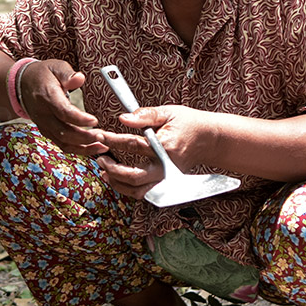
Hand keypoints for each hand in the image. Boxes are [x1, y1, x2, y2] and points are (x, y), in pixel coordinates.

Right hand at [18, 59, 107, 155]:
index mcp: (47, 97)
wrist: (22, 84)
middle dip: (85, 137)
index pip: (63, 112)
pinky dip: (78, 150)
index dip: (79, 118)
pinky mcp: (47, 131)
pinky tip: (93, 147)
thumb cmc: (42, 75)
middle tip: (103, 136)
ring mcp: (44, 125)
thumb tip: (79, 78)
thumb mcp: (55, 66)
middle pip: (64, 132)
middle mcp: (44, 114)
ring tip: (102, 145)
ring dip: (84, 147)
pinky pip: (62, 145)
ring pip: (63, 143)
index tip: (95, 120)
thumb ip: (67, 73)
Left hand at [95, 105, 214, 199]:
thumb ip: (145, 115)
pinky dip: (126, 188)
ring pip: (138, 191)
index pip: (133, 145)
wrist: (208, 140)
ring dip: (117, 183)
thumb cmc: (187, 124)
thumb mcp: (168, 112)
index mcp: (165, 147)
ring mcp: (166, 178)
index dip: (112, 140)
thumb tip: (123, 118)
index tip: (98, 135)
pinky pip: (143, 192)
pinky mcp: (165, 183)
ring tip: (103, 170)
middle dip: (112, 169)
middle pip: (134, 176)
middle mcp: (166, 166)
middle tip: (100, 158)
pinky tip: (114, 178)